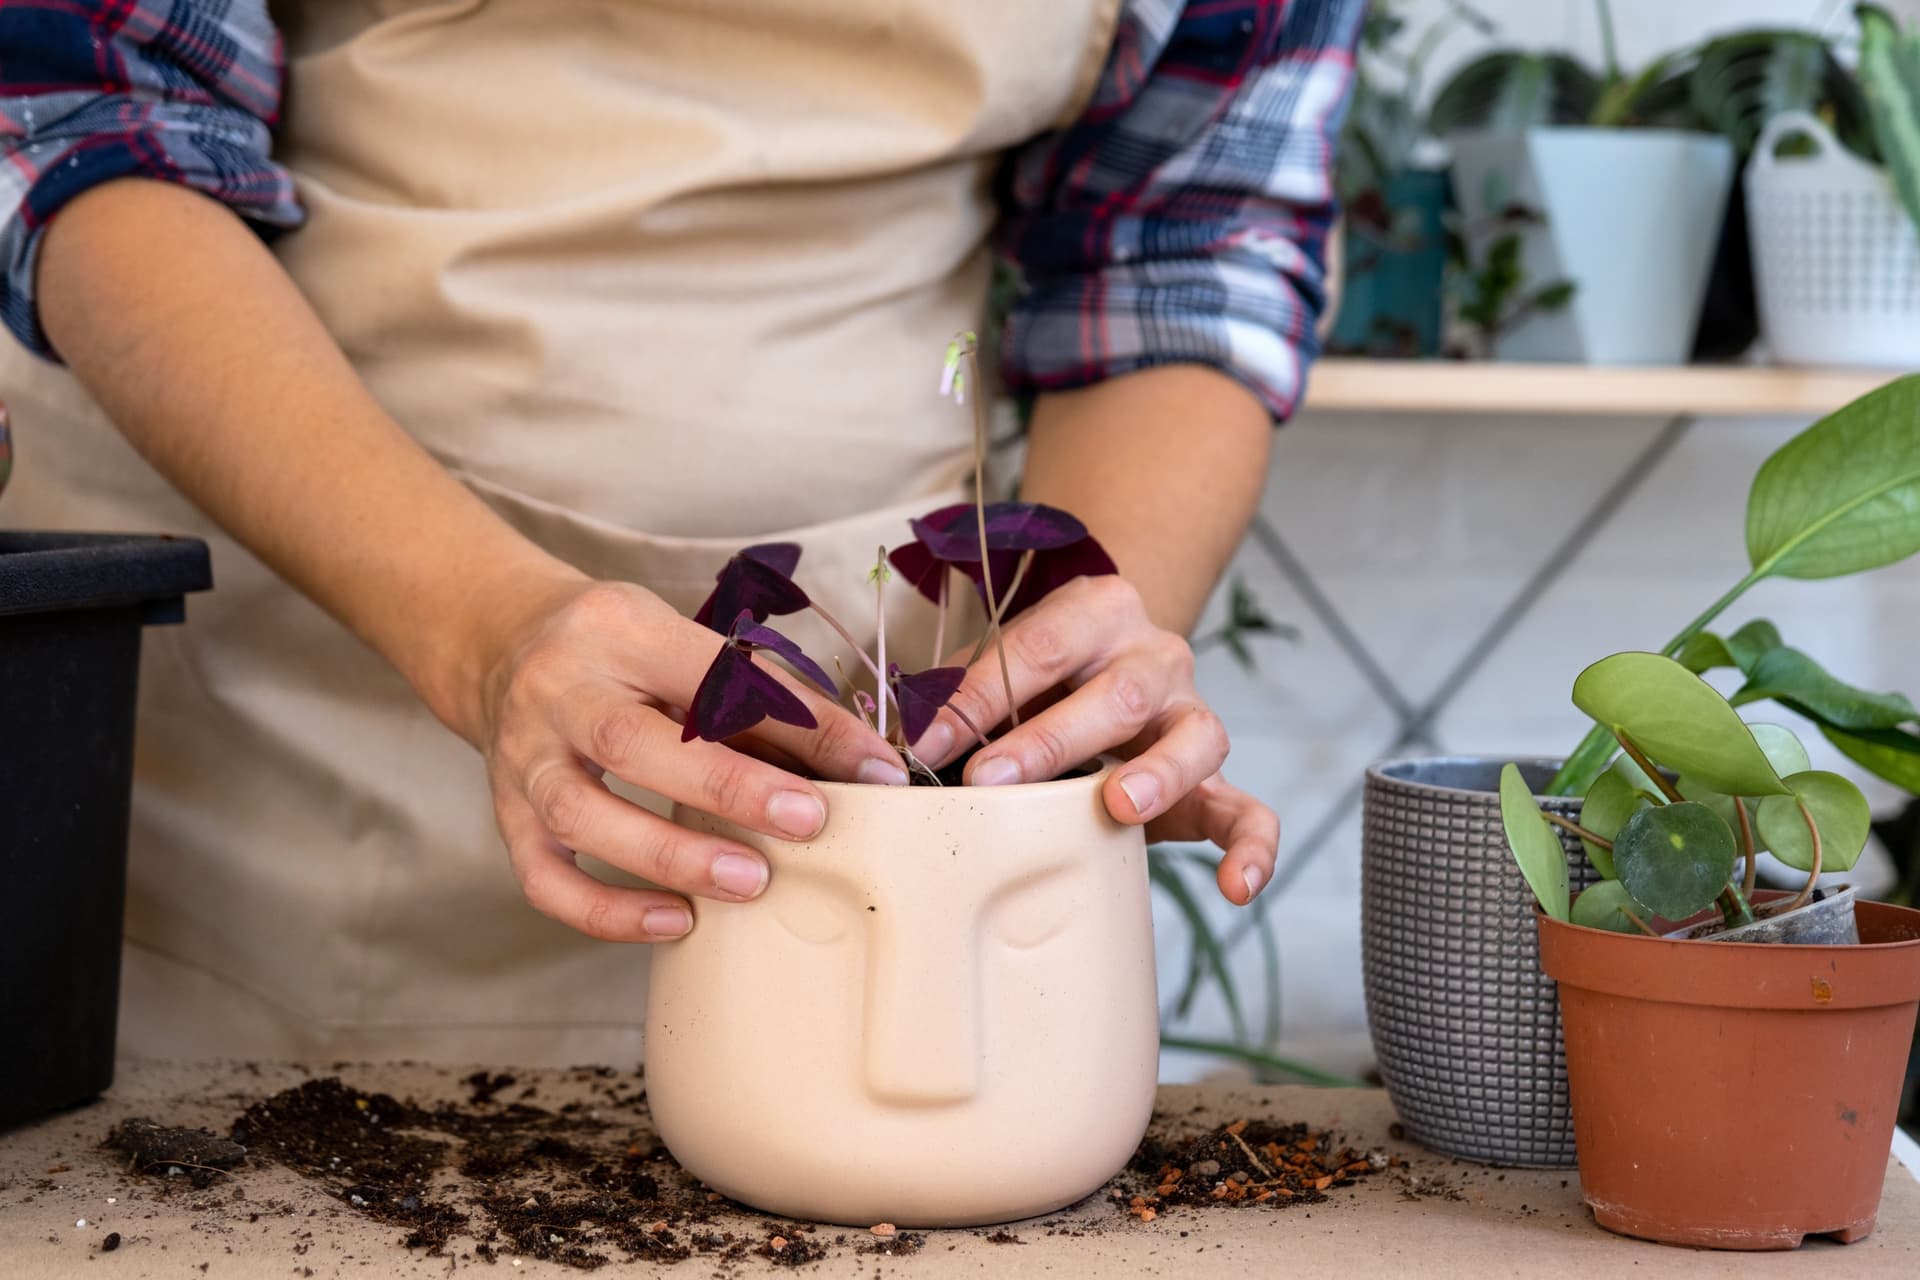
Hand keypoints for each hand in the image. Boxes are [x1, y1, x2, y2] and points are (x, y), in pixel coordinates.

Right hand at [474, 576, 907, 941]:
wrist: (501, 644)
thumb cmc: (618, 649)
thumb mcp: (683, 640)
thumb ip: (761, 695)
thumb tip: (858, 763)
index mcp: (618, 630)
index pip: (711, 673)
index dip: (793, 722)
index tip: (868, 768)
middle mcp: (559, 691)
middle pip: (629, 742)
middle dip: (727, 787)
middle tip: (807, 823)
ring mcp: (525, 757)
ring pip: (580, 815)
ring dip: (668, 856)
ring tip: (748, 881)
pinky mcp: (507, 814)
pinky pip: (545, 877)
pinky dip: (608, 911)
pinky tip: (675, 921)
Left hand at [913, 575, 1278, 905]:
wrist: (1111, 666)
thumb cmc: (1039, 677)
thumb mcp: (997, 668)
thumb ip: (958, 698)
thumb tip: (896, 753)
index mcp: (1096, 613)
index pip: (1039, 646)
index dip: (980, 695)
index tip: (927, 742)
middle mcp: (1156, 656)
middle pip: (1116, 693)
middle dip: (1048, 739)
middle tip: (989, 779)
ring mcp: (1193, 714)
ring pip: (1197, 739)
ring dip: (1156, 775)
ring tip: (1117, 807)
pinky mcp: (1215, 777)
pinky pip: (1249, 809)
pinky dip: (1252, 847)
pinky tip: (1237, 886)